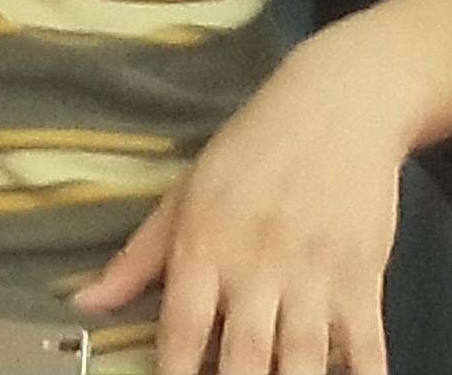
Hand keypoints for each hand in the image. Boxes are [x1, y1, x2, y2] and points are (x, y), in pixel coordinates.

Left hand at [71, 40, 415, 372]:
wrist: (338, 103)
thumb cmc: (252, 148)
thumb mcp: (186, 191)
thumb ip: (138, 257)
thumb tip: (86, 304)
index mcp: (205, 241)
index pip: (180, 328)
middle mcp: (256, 262)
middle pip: (242, 355)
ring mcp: (313, 272)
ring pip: (301, 359)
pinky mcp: (362, 276)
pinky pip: (365, 346)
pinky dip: (362, 374)